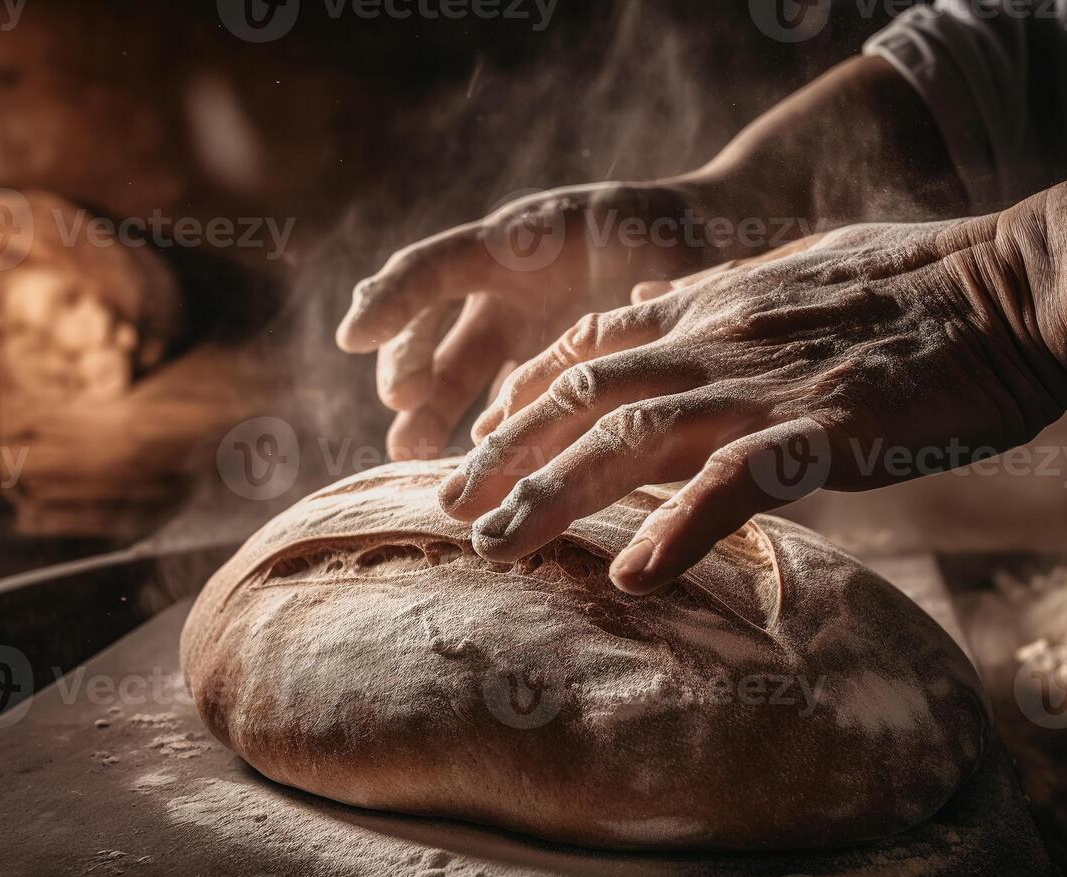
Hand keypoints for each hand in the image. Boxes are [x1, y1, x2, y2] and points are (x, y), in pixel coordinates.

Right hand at [336, 180, 750, 459]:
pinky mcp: (546, 357)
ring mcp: (522, 321)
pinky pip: (504, 394)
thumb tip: (580, 324)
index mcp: (515, 240)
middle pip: (437, 326)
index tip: (351, 337)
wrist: (715, 238)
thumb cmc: (671, 229)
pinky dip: (491, 425)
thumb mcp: (641, 243)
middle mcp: (504, 281)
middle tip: (402, 412)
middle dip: (410, 369)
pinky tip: (483, 458)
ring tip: (415, 452)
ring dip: (436, 409)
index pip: (435, 264)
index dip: (391, 298)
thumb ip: (600, 282)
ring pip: (462, 368)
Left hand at [436, 214, 1066, 593]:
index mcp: (711, 306)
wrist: (1014, 288)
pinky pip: (737, 481)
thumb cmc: (918, 288)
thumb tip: (661, 308)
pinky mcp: (827, 427)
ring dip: (553, 494)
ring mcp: (766, 383)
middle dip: (504, 452)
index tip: (481, 436)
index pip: (590, 345)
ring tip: (494, 549)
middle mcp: (718, 339)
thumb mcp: (795, 271)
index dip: (525, 392)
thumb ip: (720, 299)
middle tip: (445, 508)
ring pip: (630, 436)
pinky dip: (682, 527)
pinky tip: (635, 575)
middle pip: (581, 394)